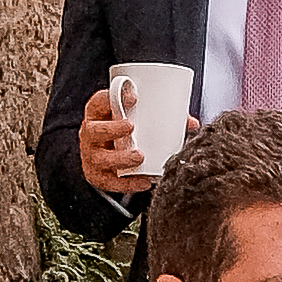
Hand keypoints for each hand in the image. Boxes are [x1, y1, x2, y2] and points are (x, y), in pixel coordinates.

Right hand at [77, 80, 159, 198]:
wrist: (107, 149)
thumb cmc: (125, 128)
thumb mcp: (137, 116)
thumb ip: (163, 116)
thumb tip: (192, 123)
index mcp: (98, 113)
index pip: (99, 102)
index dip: (111, 98)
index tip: (133, 98)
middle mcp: (90, 133)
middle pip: (94, 131)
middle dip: (112, 129)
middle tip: (132, 128)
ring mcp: (91, 155)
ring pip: (99, 159)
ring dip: (119, 158)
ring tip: (139, 157)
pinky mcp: (97, 175)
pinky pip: (108, 182)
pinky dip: (126, 184)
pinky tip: (143, 181)